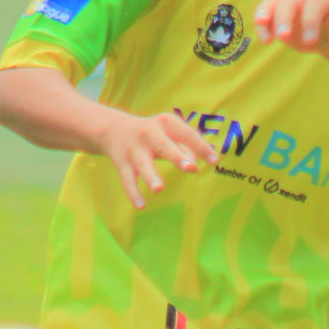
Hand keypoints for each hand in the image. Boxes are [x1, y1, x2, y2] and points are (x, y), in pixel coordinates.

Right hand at [93, 109, 218, 208]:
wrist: (114, 129)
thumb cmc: (154, 133)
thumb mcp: (170, 133)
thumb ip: (187, 146)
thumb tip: (205, 160)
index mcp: (166, 122)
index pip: (187, 134)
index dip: (201, 147)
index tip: (214, 161)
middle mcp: (149, 133)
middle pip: (164, 146)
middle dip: (177, 157)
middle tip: (191, 169)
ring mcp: (134, 149)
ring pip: (143, 164)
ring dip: (150, 176)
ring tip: (159, 189)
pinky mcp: (123, 163)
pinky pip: (128, 179)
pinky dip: (133, 193)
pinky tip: (141, 206)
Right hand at [254, 0, 328, 58]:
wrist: (324, 35)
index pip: (316, 2)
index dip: (311, 20)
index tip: (310, 42)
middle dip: (286, 17)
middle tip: (284, 38)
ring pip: (274, 2)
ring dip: (268, 18)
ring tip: (267, 38)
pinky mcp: (274, 8)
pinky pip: (264, 10)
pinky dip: (261, 23)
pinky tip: (265, 40)